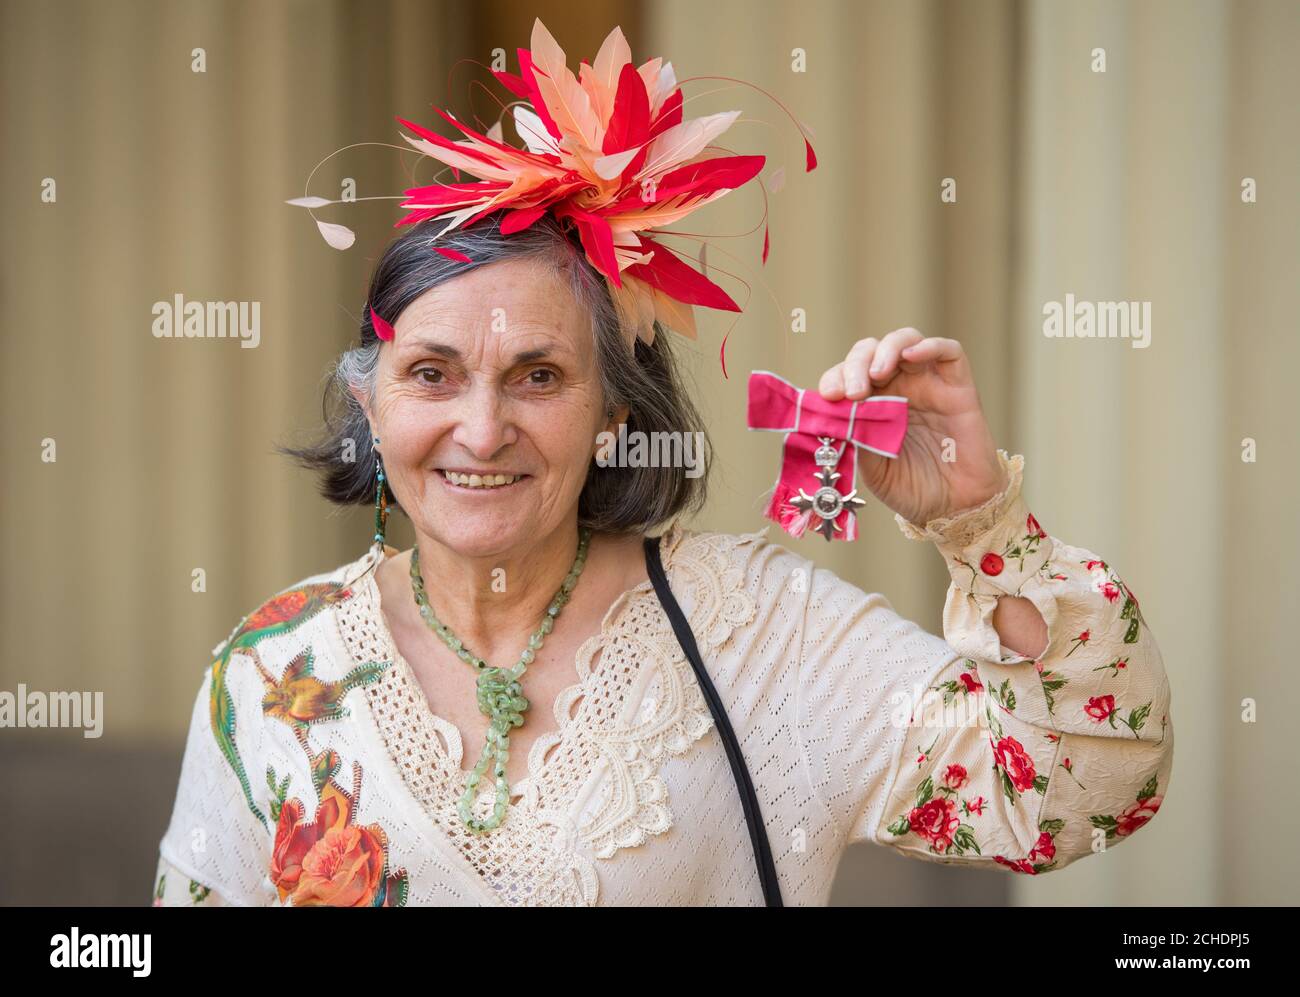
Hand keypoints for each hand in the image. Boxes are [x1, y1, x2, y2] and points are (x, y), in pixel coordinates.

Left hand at [818, 327, 1007, 526]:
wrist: (954, 509)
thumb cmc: (913, 488)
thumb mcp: (872, 468)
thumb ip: (856, 439)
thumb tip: (831, 414)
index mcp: (871, 405)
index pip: (847, 375)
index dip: (835, 377)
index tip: (829, 396)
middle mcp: (898, 388)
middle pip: (872, 352)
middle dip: (856, 364)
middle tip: (853, 392)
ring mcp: (928, 384)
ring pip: (906, 341)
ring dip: (887, 349)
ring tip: (877, 373)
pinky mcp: (958, 388)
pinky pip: (949, 351)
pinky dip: (929, 346)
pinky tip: (911, 357)